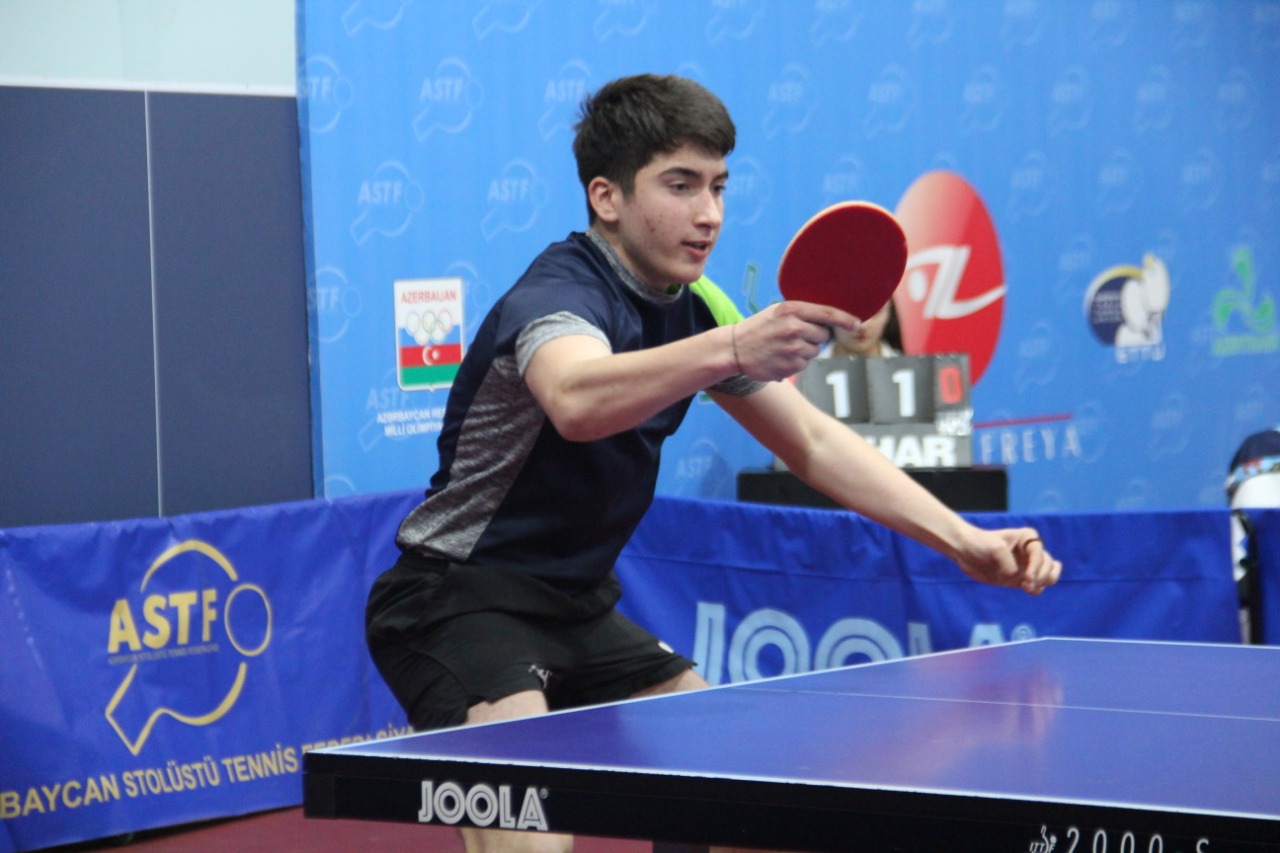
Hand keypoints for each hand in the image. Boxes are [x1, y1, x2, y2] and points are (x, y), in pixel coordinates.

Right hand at [732, 301, 859, 380]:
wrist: (734, 349)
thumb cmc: (758, 328)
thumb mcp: (777, 311)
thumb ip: (801, 313)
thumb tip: (831, 320)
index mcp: (791, 310)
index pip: (828, 313)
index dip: (846, 319)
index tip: (857, 323)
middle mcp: (794, 328)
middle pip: (823, 335)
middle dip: (814, 336)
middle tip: (794, 335)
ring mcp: (793, 349)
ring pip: (814, 351)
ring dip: (804, 350)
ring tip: (782, 347)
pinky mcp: (790, 367)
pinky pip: (804, 364)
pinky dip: (795, 362)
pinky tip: (778, 357)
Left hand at [953, 527, 1061, 595]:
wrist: (965, 551)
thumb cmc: (979, 543)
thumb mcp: (995, 550)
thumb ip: (1009, 566)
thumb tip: (1015, 581)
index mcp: (1027, 538)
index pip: (1040, 554)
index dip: (1036, 567)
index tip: (1026, 578)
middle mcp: (1031, 551)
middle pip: (1049, 565)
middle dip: (1040, 576)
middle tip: (1026, 585)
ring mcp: (1027, 565)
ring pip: (1049, 576)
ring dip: (1042, 583)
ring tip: (1028, 588)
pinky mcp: (1020, 578)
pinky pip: (1038, 586)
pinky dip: (1037, 589)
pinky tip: (1027, 589)